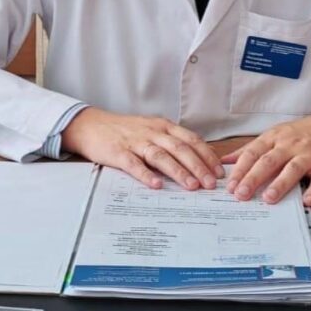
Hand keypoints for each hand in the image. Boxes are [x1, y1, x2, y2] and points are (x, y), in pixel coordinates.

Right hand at [61, 107, 223, 191]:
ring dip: (178, 172)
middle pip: (180, 148)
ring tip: (192, 186)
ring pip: (161, 156)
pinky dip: (146, 175)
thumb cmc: (125, 131)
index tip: (219, 171)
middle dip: (198, 166)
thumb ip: (170, 143)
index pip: (191, 139)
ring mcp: (135, 142)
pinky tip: (156, 185)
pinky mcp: (118, 152)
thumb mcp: (151, 130)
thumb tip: (197, 162)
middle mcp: (152, 132)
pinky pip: (134, 164)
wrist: (91, 125)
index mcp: (163, 126)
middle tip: (211, 184)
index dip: (206, 155)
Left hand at [221, 109, 310, 205]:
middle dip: (253, 178)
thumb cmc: (304, 132)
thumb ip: (251, 148)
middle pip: (268, 161)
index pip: (253, 152)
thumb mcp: (276, 135)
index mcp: (275, 138)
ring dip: (280, 184)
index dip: (240, 169)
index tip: (229, 185)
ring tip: (268, 198)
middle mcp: (290, 145)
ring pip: (292, 169)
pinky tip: (307, 201)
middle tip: (241, 194)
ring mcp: (309, 154)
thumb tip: (226, 160)